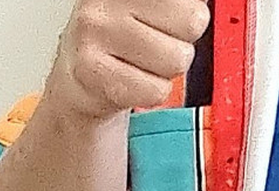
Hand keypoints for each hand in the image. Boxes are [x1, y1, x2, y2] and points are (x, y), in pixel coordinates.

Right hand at [46, 0, 210, 119]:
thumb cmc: (118, 41)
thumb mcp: (147, 9)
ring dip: (167, 71)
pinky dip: (152, 93)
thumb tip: (202, 9)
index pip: (189, 1)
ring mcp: (94, 33)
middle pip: (193, 21)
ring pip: (178, 59)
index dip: (190, 13)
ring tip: (140, 64)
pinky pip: (157, 90)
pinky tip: (131, 81)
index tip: (171, 21)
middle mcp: (103, 0)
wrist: (77, 80)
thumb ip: (176, 4)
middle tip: (153, 44)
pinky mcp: (92, 72)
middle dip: (181, 41)